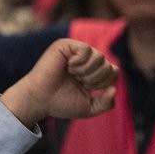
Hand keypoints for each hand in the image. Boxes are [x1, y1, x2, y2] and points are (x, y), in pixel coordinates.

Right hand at [0, 38, 118, 125]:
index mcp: (93, 72)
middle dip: (95, 79)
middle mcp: (86, 60)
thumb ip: (106, 103)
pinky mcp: (66, 45)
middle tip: (79, 82)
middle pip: (108, 65)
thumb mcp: (89, 108)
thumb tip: (114, 89)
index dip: (105, 82)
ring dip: (87, 71)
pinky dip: (80, 62)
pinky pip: (86, 49)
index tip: (88, 88)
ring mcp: (77, 51)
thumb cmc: (61, 103)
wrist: (40, 100)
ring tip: (73, 75)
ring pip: (99, 57)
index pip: (113, 71)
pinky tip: (69, 66)